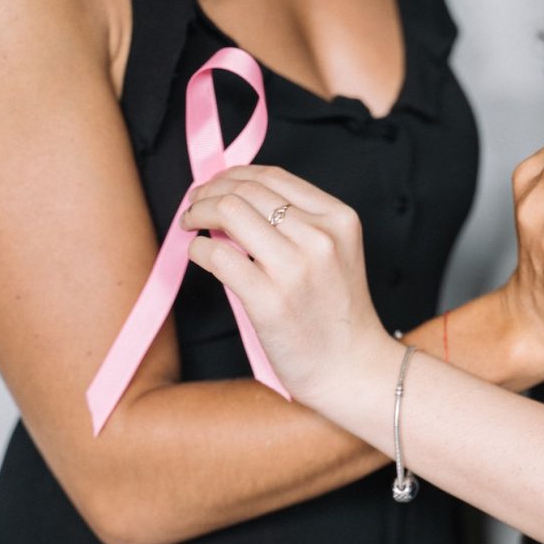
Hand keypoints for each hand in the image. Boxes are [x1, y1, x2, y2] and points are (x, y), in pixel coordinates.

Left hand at [180, 166, 395, 404]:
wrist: (352, 368)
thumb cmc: (338, 314)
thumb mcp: (336, 253)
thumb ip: (299, 223)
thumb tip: (234, 199)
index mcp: (339, 219)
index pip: (274, 177)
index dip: (234, 175)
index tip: (215, 185)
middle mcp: (320, 237)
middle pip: (247, 191)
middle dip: (209, 192)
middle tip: (194, 205)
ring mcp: (295, 268)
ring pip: (229, 212)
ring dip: (198, 213)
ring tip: (190, 225)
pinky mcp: (268, 300)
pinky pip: (217, 256)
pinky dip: (198, 250)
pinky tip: (199, 255)